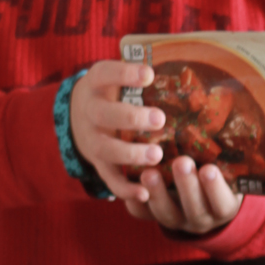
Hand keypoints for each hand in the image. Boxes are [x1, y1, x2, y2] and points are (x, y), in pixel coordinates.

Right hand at [70, 60, 164, 202]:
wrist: (78, 114)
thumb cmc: (112, 92)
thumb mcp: (117, 76)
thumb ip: (141, 74)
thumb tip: (187, 70)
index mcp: (96, 83)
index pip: (106, 73)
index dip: (125, 74)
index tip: (149, 74)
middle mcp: (89, 111)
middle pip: (104, 114)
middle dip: (131, 118)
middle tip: (160, 119)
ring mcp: (91, 139)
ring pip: (106, 149)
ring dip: (131, 154)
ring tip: (156, 155)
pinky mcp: (97, 163)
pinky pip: (109, 178)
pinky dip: (125, 188)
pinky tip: (144, 193)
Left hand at [125, 156, 242, 234]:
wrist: (204, 196)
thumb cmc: (221, 171)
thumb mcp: (231, 167)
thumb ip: (228, 151)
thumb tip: (234, 107)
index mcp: (224, 206)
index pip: (223, 203)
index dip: (216, 189)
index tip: (210, 168)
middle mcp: (201, 217)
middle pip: (195, 209)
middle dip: (187, 186)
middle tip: (181, 162)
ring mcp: (177, 220)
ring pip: (166, 214)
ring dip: (157, 193)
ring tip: (149, 172)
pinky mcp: (154, 216)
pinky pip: (142, 214)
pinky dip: (135, 200)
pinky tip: (129, 183)